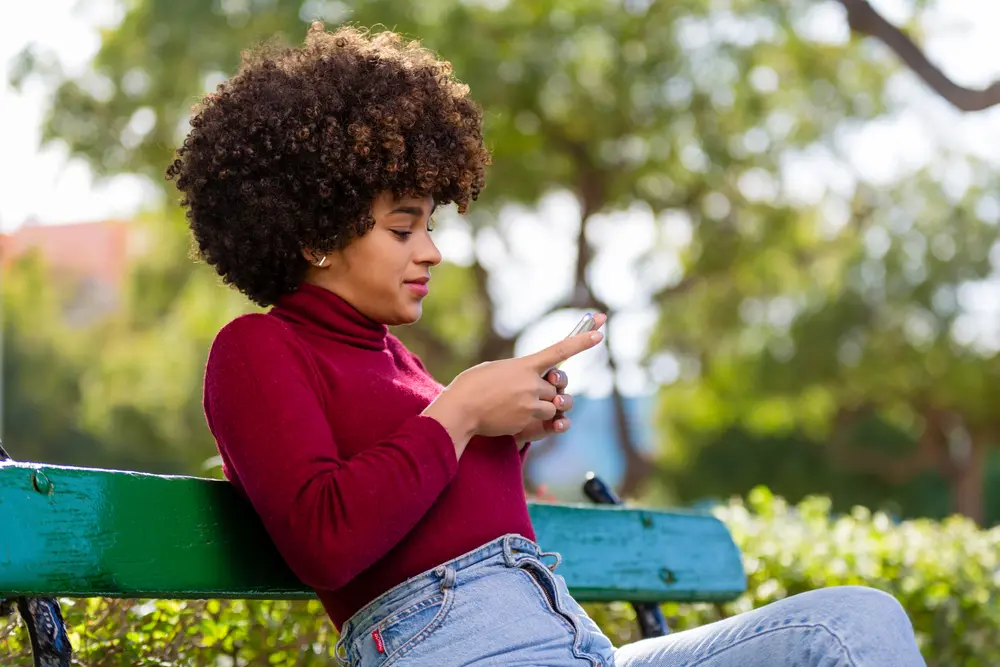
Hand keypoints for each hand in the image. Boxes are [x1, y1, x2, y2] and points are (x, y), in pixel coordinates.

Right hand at [422, 318, 604, 452]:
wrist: (460, 409)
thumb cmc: (472, 386)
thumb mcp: (496, 369)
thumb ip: (519, 371)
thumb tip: (532, 379)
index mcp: (524, 364)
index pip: (559, 350)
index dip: (582, 341)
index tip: (601, 331)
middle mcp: (531, 382)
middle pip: (556, 388)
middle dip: (546, 392)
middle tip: (525, 394)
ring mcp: (530, 402)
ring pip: (553, 405)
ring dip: (541, 407)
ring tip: (516, 406)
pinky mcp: (527, 420)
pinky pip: (544, 421)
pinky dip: (533, 420)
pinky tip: (511, 416)